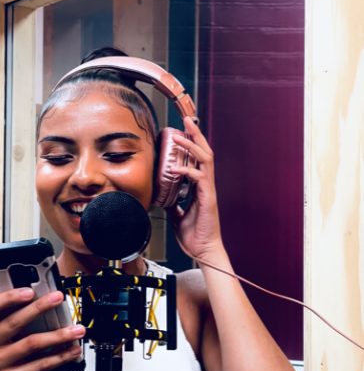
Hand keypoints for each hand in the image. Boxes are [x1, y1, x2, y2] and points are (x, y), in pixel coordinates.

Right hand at [0, 288, 84, 370]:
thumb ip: (11, 319)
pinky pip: (40, 365)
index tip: (29, 291)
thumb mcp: (0, 338)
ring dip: (58, 335)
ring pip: (32, 343)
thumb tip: (40, 298)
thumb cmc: (4, 359)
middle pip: (14, 322)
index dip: (8, 297)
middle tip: (58, 298)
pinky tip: (72, 350)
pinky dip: (60, 357)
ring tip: (76, 329)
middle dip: (39, 307)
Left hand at [167, 117, 223, 261]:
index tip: (183, 130)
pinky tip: (175, 168)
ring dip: (192, 145)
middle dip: (196, 134)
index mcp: (200, 187)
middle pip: (205, 152)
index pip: (198, 158)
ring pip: (205, 159)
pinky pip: (200, 178)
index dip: (192, 143)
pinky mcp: (208, 199)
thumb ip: (172, 203)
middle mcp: (206, 185)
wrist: (203, 251)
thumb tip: (161, 196)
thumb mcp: (177, 216)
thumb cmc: (195, 236)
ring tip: (179, 135)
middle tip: (186, 119)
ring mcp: (208, 191)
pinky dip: (187, 170)